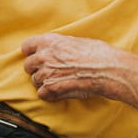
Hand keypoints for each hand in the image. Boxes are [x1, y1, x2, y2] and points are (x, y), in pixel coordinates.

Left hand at [21, 33, 137, 101]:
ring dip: (44, 83)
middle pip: (28, 65)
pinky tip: (59, 93)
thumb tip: (58, 48)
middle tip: (49, 72)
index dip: (30, 52)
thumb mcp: (78, 41)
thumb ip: (61, 45)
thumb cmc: (99, 54)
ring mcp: (47, 73)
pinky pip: (42, 94)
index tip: (34, 56)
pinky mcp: (51, 88)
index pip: (27, 46)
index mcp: (50, 41)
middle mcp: (45, 56)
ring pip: (35, 81)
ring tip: (59, 83)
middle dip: (36, 69)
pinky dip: (49, 95)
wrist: (109, 69)